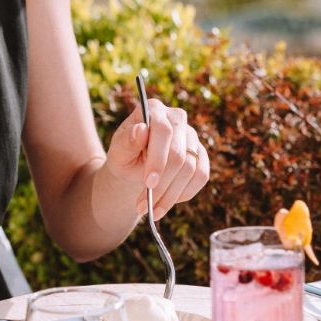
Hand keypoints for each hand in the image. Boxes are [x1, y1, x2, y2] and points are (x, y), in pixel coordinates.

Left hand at [103, 94, 210, 219]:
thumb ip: (127, 141)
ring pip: (191, 169)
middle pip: (179, 154)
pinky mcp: (200, 154)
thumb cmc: (125, 156)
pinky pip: (201, 176)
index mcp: (154, 109)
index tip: (148, 183)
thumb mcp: (118, 151)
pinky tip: (167, 202)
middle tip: (143, 206)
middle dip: (162, 185)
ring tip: (152, 211)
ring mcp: (192, 136)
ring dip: (171, 195)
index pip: (163, 131)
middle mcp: (177, 118)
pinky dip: (184, 193)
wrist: (134, 167)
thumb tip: (141, 130)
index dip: (158, 159)